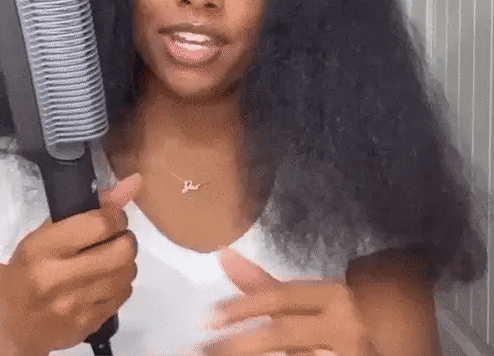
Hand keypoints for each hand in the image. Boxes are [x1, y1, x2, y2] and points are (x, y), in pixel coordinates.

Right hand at [0, 173, 142, 354]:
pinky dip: (120, 283)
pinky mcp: (88, 325)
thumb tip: (136, 181)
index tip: (112, 219)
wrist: (11, 322)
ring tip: (109, 261)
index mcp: (44, 249)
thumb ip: (96, 206)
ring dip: (125, 262)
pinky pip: (125, 294)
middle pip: (123, 250)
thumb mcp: (52, 231)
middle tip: (114, 240)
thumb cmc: (32, 266)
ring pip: (128, 272)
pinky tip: (104, 281)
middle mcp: (58, 279)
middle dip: (125, 239)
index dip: (117, 216)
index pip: (102, 224)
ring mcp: (74, 306)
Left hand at [199, 248, 372, 355]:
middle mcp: (343, 324)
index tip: (206, 319)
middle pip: (282, 334)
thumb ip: (268, 285)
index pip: (281, 298)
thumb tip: (222, 253)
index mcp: (335, 295)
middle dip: (237, 345)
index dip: (241, 307)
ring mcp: (352, 352)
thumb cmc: (345, 311)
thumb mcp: (311, 297)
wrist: (399, 333)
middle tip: (199, 350)